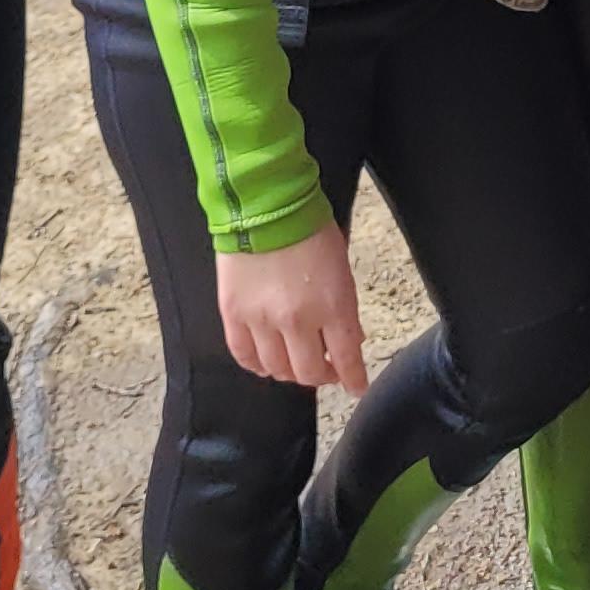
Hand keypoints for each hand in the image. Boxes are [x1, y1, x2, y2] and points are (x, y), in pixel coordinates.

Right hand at [217, 225, 368, 391]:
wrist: (265, 203)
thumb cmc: (312, 228)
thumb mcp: (342, 267)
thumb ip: (344, 308)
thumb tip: (348, 339)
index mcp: (333, 306)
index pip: (346, 359)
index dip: (352, 379)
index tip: (356, 386)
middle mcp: (297, 321)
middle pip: (308, 372)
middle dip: (321, 376)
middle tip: (325, 370)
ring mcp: (262, 321)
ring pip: (276, 369)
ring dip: (289, 372)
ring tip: (295, 364)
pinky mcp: (233, 315)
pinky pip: (244, 356)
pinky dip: (257, 366)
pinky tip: (266, 363)